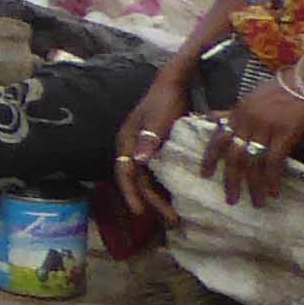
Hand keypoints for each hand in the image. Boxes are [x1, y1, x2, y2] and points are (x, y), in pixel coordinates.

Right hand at [110, 53, 198, 216]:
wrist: (176, 84)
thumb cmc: (165, 99)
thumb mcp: (159, 119)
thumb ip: (149, 139)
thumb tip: (138, 162)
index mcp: (127, 141)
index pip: (125, 172)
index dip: (131, 192)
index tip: (139, 211)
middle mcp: (133, 148)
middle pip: (138, 181)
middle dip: (152, 202)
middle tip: (171, 219)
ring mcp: (145, 150)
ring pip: (149, 180)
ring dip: (160, 198)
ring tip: (175, 215)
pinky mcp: (158, 150)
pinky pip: (159, 174)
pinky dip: (167, 188)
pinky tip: (178, 198)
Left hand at [223, 34, 303, 198]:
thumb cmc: (284, 87)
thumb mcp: (252, 97)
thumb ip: (234, 112)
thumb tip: (213, 118)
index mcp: (238, 112)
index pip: (218, 138)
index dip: (210, 158)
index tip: (205, 174)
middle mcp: (248, 121)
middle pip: (233, 156)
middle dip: (230, 180)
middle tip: (230, 200)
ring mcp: (265, 128)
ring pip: (253, 162)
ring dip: (253, 186)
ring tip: (256, 202)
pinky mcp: (285, 134)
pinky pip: (274, 162)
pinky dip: (272, 179)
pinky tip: (274, 193)